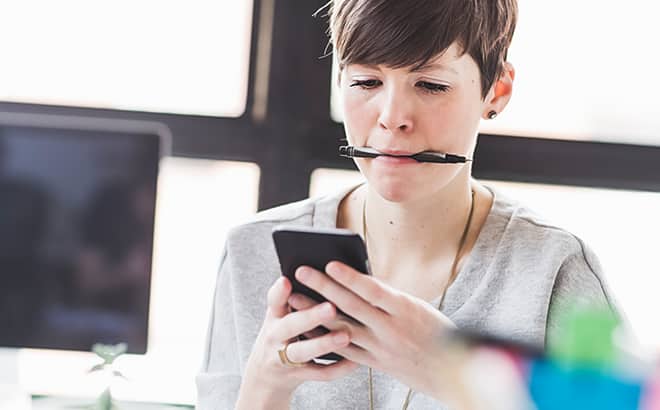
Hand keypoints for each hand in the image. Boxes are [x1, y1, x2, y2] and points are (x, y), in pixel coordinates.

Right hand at [236, 276, 358, 409]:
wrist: (265, 374)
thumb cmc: (283, 334)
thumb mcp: (281, 315)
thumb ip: (297, 298)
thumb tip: (330, 274)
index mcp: (274, 316)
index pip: (274, 300)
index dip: (279, 291)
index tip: (287, 280)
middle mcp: (275, 335)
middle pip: (291, 325)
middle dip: (310, 316)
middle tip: (331, 308)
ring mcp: (283, 358)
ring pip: (303, 352)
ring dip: (324, 344)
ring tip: (345, 336)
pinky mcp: (297, 375)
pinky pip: (320, 373)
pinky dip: (339, 368)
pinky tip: (356, 360)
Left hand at [289, 261, 456, 398]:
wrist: (449, 370)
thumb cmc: (432, 329)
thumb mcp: (416, 306)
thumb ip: (387, 296)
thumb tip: (356, 279)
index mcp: (405, 309)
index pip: (373, 290)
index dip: (350, 277)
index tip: (330, 263)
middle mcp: (391, 329)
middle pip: (351, 306)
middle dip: (323, 287)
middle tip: (301, 271)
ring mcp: (380, 348)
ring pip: (342, 328)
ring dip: (315, 312)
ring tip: (293, 298)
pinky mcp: (374, 363)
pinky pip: (344, 349)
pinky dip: (324, 337)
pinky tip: (307, 327)